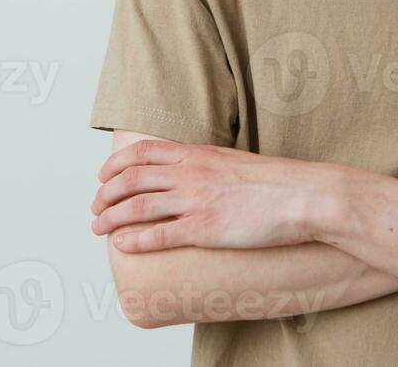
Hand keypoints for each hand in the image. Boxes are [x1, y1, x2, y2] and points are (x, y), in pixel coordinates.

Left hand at [90, 140, 338, 252]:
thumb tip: (191, 175)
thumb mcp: (233, 162)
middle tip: (95, 208)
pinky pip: (158, 234)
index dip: (115, 165)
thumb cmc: (275, 183)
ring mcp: (196, 201)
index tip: (102, 177)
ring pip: (136, 206)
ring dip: (110, 218)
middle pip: (131, 179)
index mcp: (197, 154)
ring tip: (99, 228)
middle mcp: (190, 174)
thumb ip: (208, 166)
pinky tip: (122, 245)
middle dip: (105, 194)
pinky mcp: (204, 229)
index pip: (142, 152)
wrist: (303, 196)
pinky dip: (134, 240)